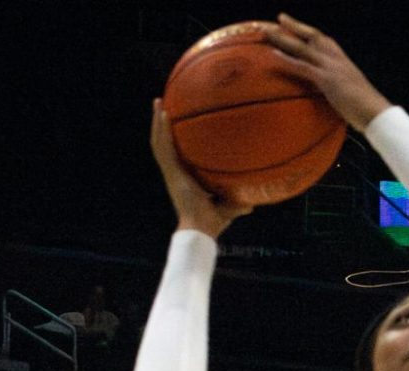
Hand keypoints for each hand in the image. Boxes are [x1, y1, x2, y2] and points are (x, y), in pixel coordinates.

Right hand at [150, 101, 252, 238]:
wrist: (200, 230)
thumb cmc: (212, 223)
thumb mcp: (227, 209)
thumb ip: (237, 204)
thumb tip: (252, 204)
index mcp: (184, 179)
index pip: (176, 156)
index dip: (172, 141)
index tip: (174, 126)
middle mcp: (174, 174)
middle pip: (164, 144)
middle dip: (161, 126)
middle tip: (163, 105)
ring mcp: (171, 172)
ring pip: (159, 142)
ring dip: (157, 122)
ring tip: (158, 102)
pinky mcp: (171, 173)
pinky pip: (164, 147)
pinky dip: (162, 131)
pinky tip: (164, 114)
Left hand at [267, 15, 389, 131]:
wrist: (376, 113)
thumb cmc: (366, 108)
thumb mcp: (352, 91)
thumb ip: (340, 86)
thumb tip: (334, 91)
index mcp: (342, 60)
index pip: (322, 40)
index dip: (307, 32)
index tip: (295, 25)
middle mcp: (336, 58)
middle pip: (311, 36)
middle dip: (293, 27)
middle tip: (277, 19)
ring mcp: (331, 67)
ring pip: (303, 48)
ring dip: (283, 39)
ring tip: (267, 32)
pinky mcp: (327, 80)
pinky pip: (303, 66)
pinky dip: (288, 59)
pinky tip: (274, 54)